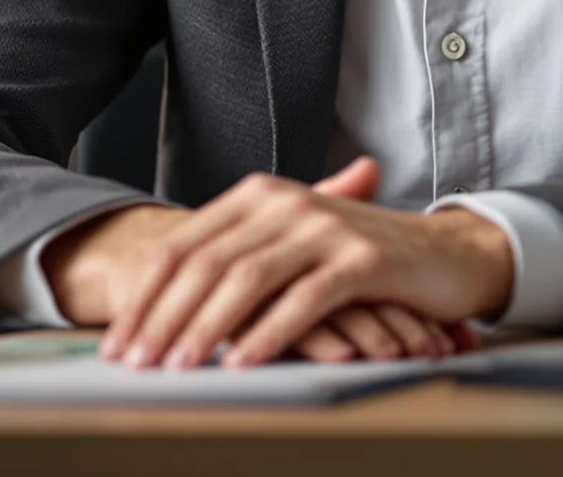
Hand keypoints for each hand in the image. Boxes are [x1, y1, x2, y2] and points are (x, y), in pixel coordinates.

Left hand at [38, 181, 468, 366]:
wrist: (444, 255)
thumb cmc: (358, 258)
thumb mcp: (289, 249)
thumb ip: (235, 262)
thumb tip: (162, 309)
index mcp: (257, 194)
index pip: (182, 245)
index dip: (144, 296)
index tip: (118, 342)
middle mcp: (285, 201)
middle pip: (205, 263)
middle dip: (163, 318)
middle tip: (135, 363)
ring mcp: (324, 227)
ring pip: (246, 279)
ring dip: (205, 327)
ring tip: (178, 366)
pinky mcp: (361, 260)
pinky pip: (303, 300)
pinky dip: (268, 334)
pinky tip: (242, 362)